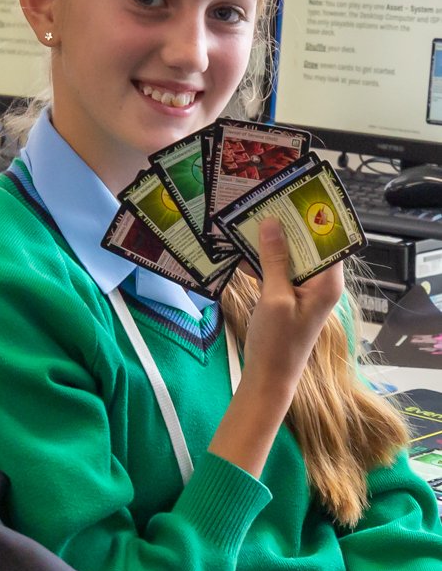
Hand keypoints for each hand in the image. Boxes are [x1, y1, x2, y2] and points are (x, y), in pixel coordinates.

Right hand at [240, 217, 343, 393]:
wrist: (268, 377)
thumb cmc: (277, 342)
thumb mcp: (274, 298)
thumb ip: (275, 260)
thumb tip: (272, 223)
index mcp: (327, 282)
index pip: (328, 240)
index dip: (313, 217)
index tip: (293, 194)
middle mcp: (320, 283)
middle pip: (308, 244)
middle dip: (287, 224)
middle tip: (264, 200)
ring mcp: (304, 290)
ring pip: (290, 255)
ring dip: (271, 240)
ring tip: (248, 217)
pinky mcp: (288, 296)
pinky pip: (278, 269)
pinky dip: (263, 258)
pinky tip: (242, 246)